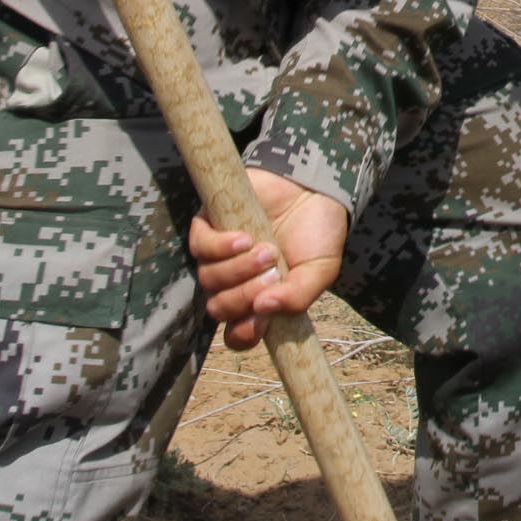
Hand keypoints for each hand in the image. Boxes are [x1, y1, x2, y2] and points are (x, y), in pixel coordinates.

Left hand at [187, 167, 348, 351]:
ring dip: (238, 270)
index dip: (243, 333)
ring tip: (268, 250)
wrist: (316, 187)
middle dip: (244, 297)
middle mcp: (235, 281)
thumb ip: (298, 297)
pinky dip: (221, 248)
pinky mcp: (211, 224)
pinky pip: (200, 246)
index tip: (260, 323)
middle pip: (219, 307)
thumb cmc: (317, 233)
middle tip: (274, 275)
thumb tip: (263, 308)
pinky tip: (245, 239)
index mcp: (260, 299)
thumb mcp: (320, 272)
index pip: (237, 332)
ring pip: (209, 279)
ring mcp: (220, 255)